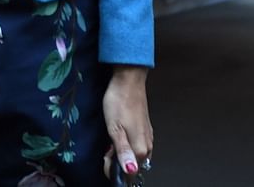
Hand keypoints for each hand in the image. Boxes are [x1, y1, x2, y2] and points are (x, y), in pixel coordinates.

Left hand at [102, 65, 152, 181]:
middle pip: (132, 166)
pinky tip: (119, 133)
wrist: (129, 80)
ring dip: (122, 152)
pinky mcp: (146, 129)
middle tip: (107, 146)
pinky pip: (136, 145)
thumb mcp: (115, 130)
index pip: (128, 173)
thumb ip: (122, 153)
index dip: (113, 168)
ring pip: (134, 155)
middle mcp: (147, 146)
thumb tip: (130, 171)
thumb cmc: (119, 102)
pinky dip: (127, 144)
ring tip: (112, 139)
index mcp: (140, 149)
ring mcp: (148, 137)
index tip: (105, 156)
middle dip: (117, 161)